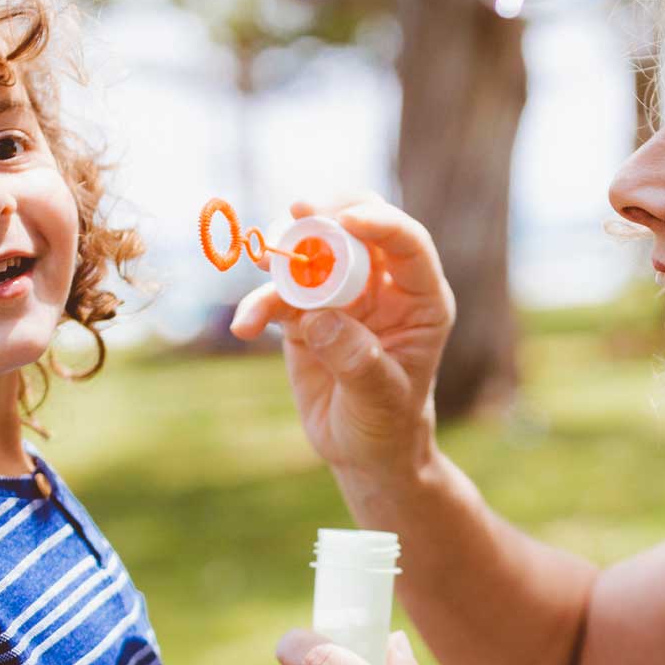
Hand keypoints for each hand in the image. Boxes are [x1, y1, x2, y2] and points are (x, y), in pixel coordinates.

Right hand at [228, 194, 452, 487]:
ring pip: (313, 252)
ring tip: (262, 262)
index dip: (380, 223)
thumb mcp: (381, 399)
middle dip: (328, 216)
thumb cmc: (387, 425)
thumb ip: (356, 359)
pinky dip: (260, 304)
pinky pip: (279, 295)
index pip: (407, 243)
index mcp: (419, 300)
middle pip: (357, 228)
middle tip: (298, 212)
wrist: (363, 452)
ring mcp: (342, 297)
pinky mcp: (306, 314)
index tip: (346, 221)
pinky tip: (245, 326)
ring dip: (285, 251)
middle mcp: (382, 288)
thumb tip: (320, 317)